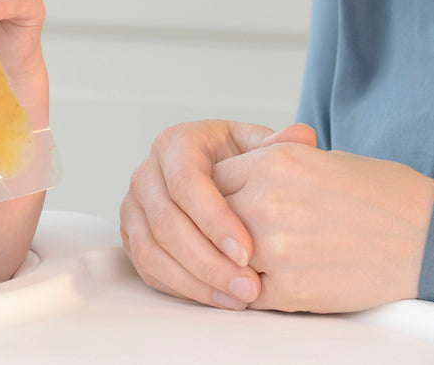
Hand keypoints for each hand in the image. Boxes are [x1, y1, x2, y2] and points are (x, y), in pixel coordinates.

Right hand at [120, 119, 315, 309]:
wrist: (219, 179)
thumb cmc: (241, 163)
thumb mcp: (261, 147)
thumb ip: (280, 145)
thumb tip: (301, 135)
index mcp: (175, 144)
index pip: (185, 182)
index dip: (214, 219)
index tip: (248, 251)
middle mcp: (146, 173)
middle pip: (165, 221)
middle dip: (207, 260)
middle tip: (248, 285)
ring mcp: (133, 206)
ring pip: (151, 249)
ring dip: (195, 280)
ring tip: (238, 298)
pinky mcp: (131, 235)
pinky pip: (147, 268)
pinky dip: (181, 288)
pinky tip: (218, 298)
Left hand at [214, 144, 433, 311]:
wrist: (430, 237)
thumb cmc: (380, 194)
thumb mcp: (315, 158)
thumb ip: (266, 165)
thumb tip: (228, 176)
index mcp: (272, 162)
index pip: (210, 179)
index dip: (214, 196)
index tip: (221, 206)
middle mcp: (266, 201)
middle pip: (209, 219)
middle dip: (216, 231)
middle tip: (226, 238)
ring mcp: (276, 247)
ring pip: (223, 259)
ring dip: (230, 264)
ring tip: (245, 265)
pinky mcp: (291, 288)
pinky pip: (248, 294)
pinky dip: (252, 292)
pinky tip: (268, 285)